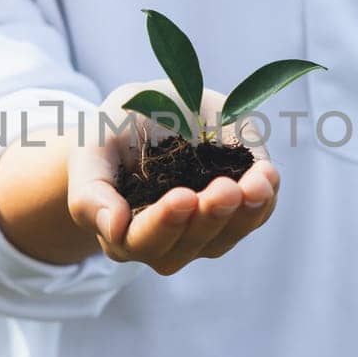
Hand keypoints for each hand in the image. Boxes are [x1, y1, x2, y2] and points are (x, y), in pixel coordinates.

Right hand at [66, 80, 279, 275]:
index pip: (143, 241)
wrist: (148, 113)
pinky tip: (267, 175)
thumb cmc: (112, 135)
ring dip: (245, 213)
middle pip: (191, 243)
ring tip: (255, 185)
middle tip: (224, 189)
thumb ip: (91, 193)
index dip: (164, 223)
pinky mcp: (238, 208)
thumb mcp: (90, 149)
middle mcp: (167, 241)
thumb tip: (113, 228)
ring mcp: (205, 229)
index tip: (183, 197)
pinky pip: (256, 214)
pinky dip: (264, 198)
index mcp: (124, 233)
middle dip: (209, 217)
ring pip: (227, 235)